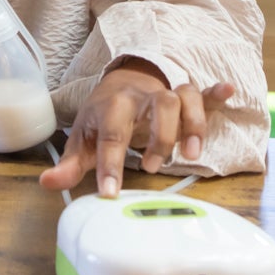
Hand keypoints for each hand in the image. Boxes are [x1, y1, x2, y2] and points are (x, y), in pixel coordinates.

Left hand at [39, 60, 235, 197]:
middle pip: (159, 106)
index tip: (110, 192)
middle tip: (150, 168)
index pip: (112, 133)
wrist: (120, 82)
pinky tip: (227, 91)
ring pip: (184, 99)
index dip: (110, 164)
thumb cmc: (102, 116)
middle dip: (159, 137)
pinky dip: (215, 93)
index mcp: (114, 105)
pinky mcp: (185, 99)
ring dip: (192, 124)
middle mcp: (143, 96)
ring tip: (192, 154)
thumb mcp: (83, 139)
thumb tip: (47, 184)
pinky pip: (203, 92)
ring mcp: (167, 94)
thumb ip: (69, 165)